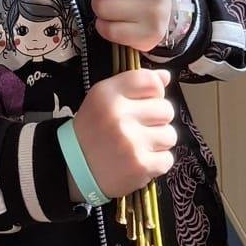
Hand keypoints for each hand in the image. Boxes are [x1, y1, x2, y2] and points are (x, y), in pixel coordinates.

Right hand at [71, 70, 176, 199]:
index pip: (151, 81)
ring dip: (158, 141)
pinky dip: (157, 162)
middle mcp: (118, 115)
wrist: (75, 168)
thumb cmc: (93, 130)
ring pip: (170, 134)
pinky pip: (168, 159)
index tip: (145, 102)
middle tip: (138, 128)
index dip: (155, 92)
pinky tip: (139, 160)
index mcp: (107, 94)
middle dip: (157, 119)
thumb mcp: (103, 98)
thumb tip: (166, 77)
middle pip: (166, 109)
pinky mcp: (140, 166)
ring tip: (138, 145)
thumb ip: (134, 83)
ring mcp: (131, 142)